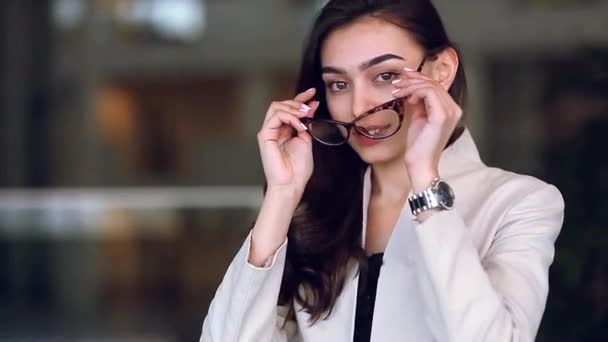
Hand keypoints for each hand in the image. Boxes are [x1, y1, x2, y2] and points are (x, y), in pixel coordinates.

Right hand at [257, 88, 318, 198]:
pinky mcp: (264, 135)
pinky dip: (290, 117)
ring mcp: (268, 132)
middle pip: (281, 104)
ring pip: (276, 107)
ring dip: (293, 108)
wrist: (291, 184)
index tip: (313, 93)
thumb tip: (311, 107)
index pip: (290, 109)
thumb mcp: (306, 140)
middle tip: (310, 106)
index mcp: (284, 131)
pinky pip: (276, 117)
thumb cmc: (298, 169)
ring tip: (305, 115)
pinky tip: (299, 125)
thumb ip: (306, 124)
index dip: (301, 99)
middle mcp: (274, 129)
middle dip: (297, 101)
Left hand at [391, 67, 461, 192]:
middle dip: (412, 79)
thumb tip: (410, 88)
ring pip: (430, 86)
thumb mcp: (418, 118)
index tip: (403, 76)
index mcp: (450, 109)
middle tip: (396, 83)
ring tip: (397, 91)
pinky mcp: (441, 115)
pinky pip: (428, 93)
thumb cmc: (418, 145)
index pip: (436, 86)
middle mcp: (454, 109)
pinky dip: (414, 92)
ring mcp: (450, 112)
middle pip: (434, 83)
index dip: (419, 77)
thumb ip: (419, 103)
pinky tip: (407, 99)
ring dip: (410, 85)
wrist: (420, 164)